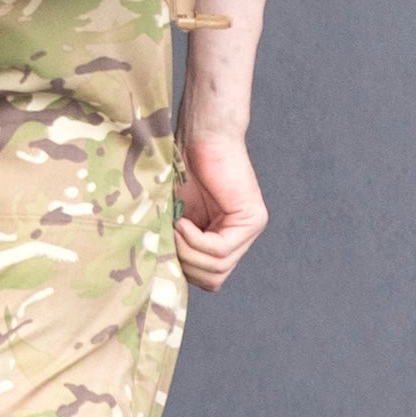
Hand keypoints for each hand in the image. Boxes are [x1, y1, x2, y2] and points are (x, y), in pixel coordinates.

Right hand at [174, 130, 268, 289]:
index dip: (182, 269)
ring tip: (174, 226)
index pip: (208, 278)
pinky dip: (195, 240)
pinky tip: (182, 222)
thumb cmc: (178, 169)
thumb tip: (165, 280)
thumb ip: (176, 246)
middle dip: (183, 263)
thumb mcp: (171, 218)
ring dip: (186, 251)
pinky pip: (220, 250)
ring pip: (216, 267)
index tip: (162, 245)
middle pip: (213, 279)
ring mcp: (249, 230)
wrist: (197, 136)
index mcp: (221, 239)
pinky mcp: (252, 219)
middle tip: (167, 235)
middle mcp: (240, 238)